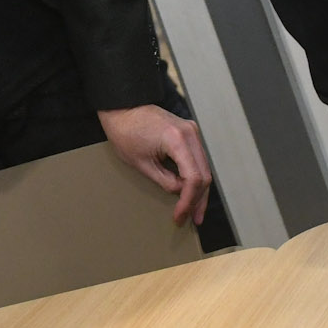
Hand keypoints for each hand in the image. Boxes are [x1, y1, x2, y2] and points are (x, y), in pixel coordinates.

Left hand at [99, 104, 212, 224]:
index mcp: (177, 139)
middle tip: (193, 219)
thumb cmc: (125, 132)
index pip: (193, 178)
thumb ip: (165, 181)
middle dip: (198, 200)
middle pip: (204, 174)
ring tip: (193, 211)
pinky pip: (198, 159)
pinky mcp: (188, 133)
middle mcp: (190, 133)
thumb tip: (181, 193)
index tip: (180, 215)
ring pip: (204, 168)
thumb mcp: (141, 163)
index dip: (188, 201)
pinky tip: (191, 193)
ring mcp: (191, 131)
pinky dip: (195, 177)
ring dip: (199, 191)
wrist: (123, 108)